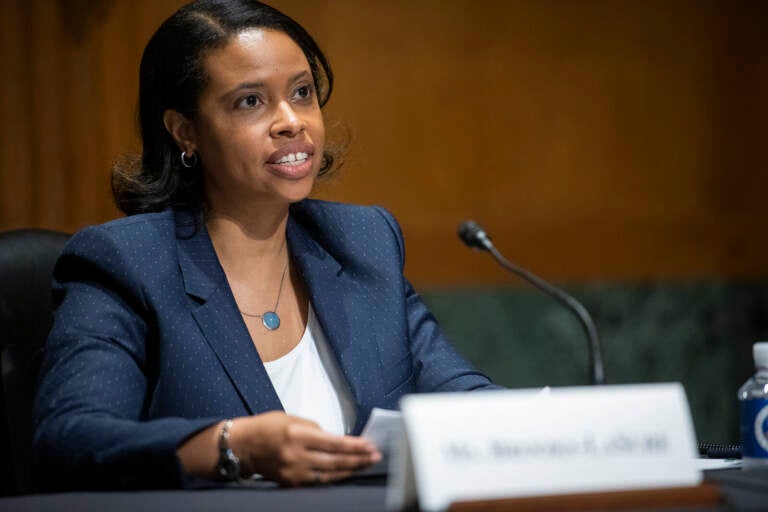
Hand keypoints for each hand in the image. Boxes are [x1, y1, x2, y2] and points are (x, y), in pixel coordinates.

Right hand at [230, 412, 380, 485]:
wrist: (242, 445)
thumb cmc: (268, 426)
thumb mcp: (293, 419)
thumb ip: (315, 430)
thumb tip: (337, 440)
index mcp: (299, 435)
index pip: (334, 443)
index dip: (355, 446)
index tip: (370, 445)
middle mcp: (297, 455)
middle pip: (335, 461)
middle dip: (358, 459)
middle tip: (375, 457)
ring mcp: (294, 472)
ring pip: (329, 474)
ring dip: (350, 470)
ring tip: (365, 465)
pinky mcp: (290, 482)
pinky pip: (318, 481)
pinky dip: (333, 477)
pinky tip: (345, 472)